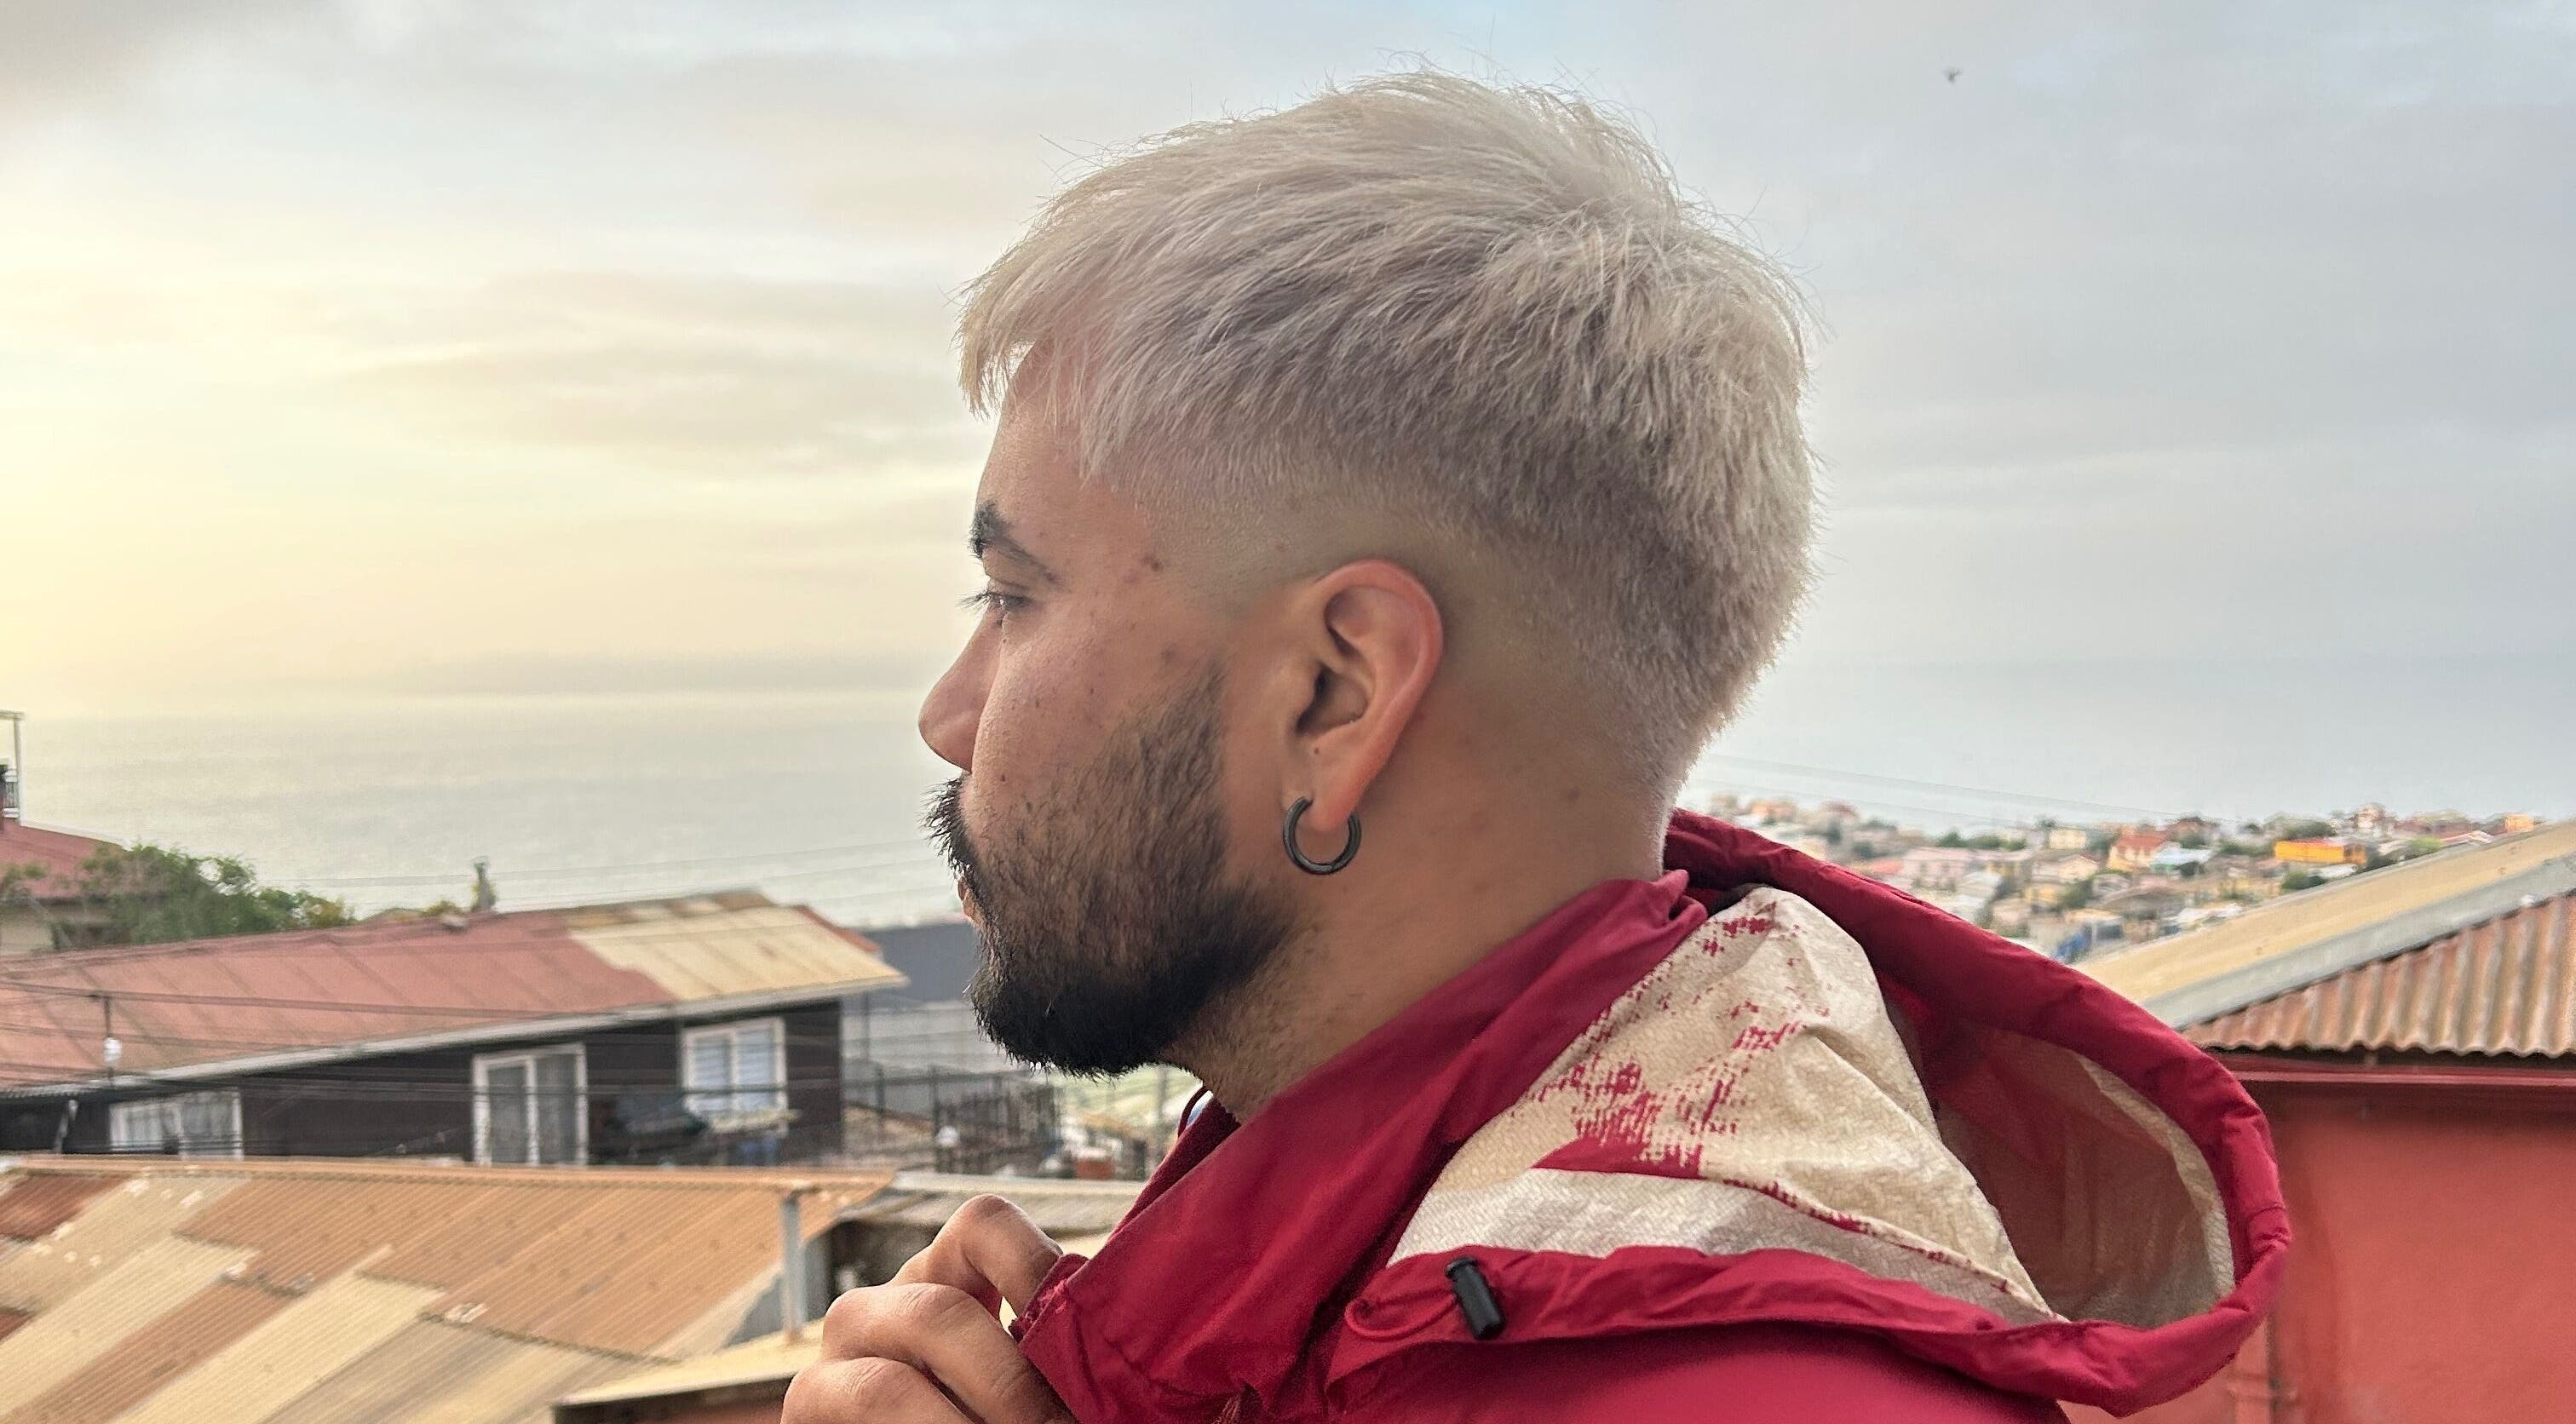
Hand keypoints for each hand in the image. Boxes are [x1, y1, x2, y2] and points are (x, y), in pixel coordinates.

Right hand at [785, 1194, 1072, 1422]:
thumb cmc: (987, 1405)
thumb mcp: (1018, 1375)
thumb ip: (1050, 1355)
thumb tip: (1114, 1369)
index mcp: (949, 1275)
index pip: (984, 1225)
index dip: (1035, 1267)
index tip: (1093, 1336)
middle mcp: (887, 1301)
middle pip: (940, 1313)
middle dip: (1009, 1387)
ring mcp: (838, 1352)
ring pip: (889, 1385)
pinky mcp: (806, 1403)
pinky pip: (863, 1412)